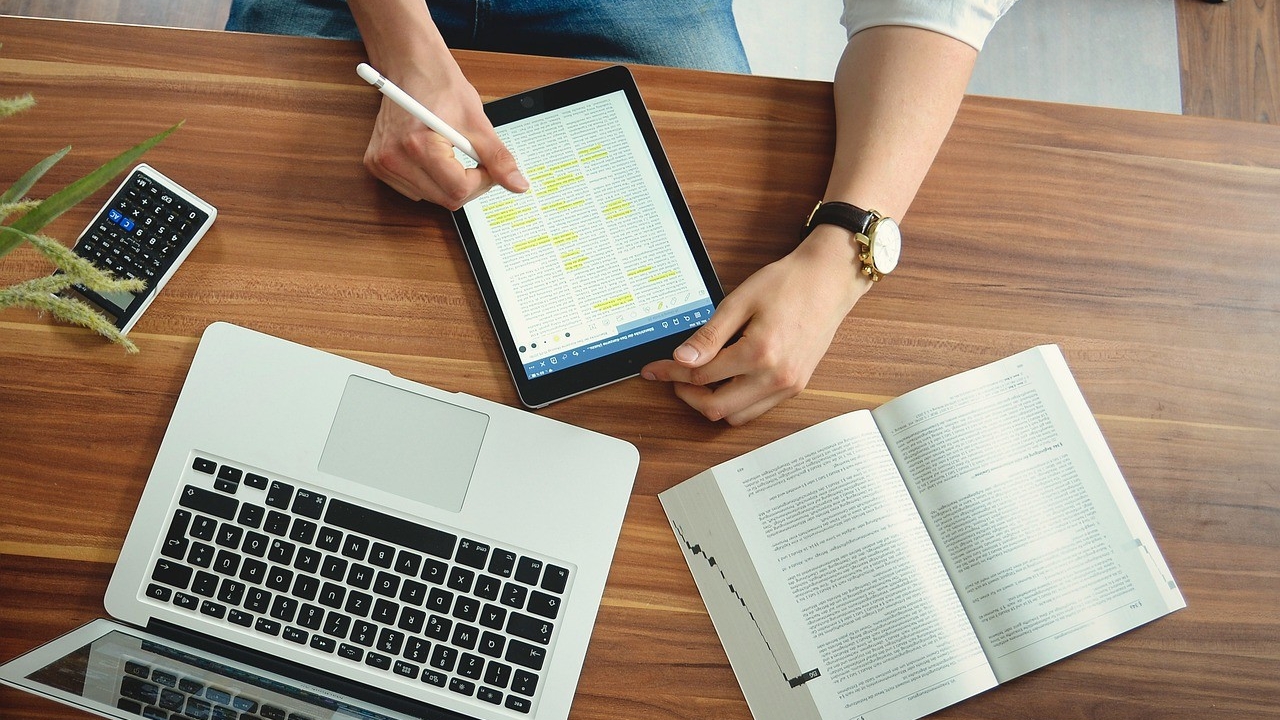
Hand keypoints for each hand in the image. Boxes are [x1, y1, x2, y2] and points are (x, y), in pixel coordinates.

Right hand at [363, 70, 527, 208]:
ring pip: (430, 198)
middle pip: (445, 199)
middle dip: (468, 185)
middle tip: (476, 163)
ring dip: (449, 184)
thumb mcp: (476, 122)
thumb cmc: (440, 86)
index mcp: (418, 145)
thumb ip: (498, 158)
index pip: (459, 189)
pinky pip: (414, 190)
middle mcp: (394, 158)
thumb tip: (518, 185)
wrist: (411, 66)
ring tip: (452, 155)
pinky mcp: (377, 165)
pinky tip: (434, 158)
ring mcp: (382, 164)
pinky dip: (430, 181)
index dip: (481, 181)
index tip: (487, 166)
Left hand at [641, 227, 871, 424]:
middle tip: (674, 377)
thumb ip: (709, 335)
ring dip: (712, 404)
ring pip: (737, 416)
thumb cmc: (788, 283)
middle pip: (716, 407)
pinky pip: (757, 409)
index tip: (654, 368)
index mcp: (758, 353)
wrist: (829, 280)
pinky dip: (736, 402)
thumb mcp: (740, 301)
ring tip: (698, 380)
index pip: (701, 375)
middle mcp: (775, 377)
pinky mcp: (796, 386)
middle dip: (688, 395)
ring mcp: (788, 385)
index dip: (671, 372)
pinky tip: (726, 381)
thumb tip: (681, 359)